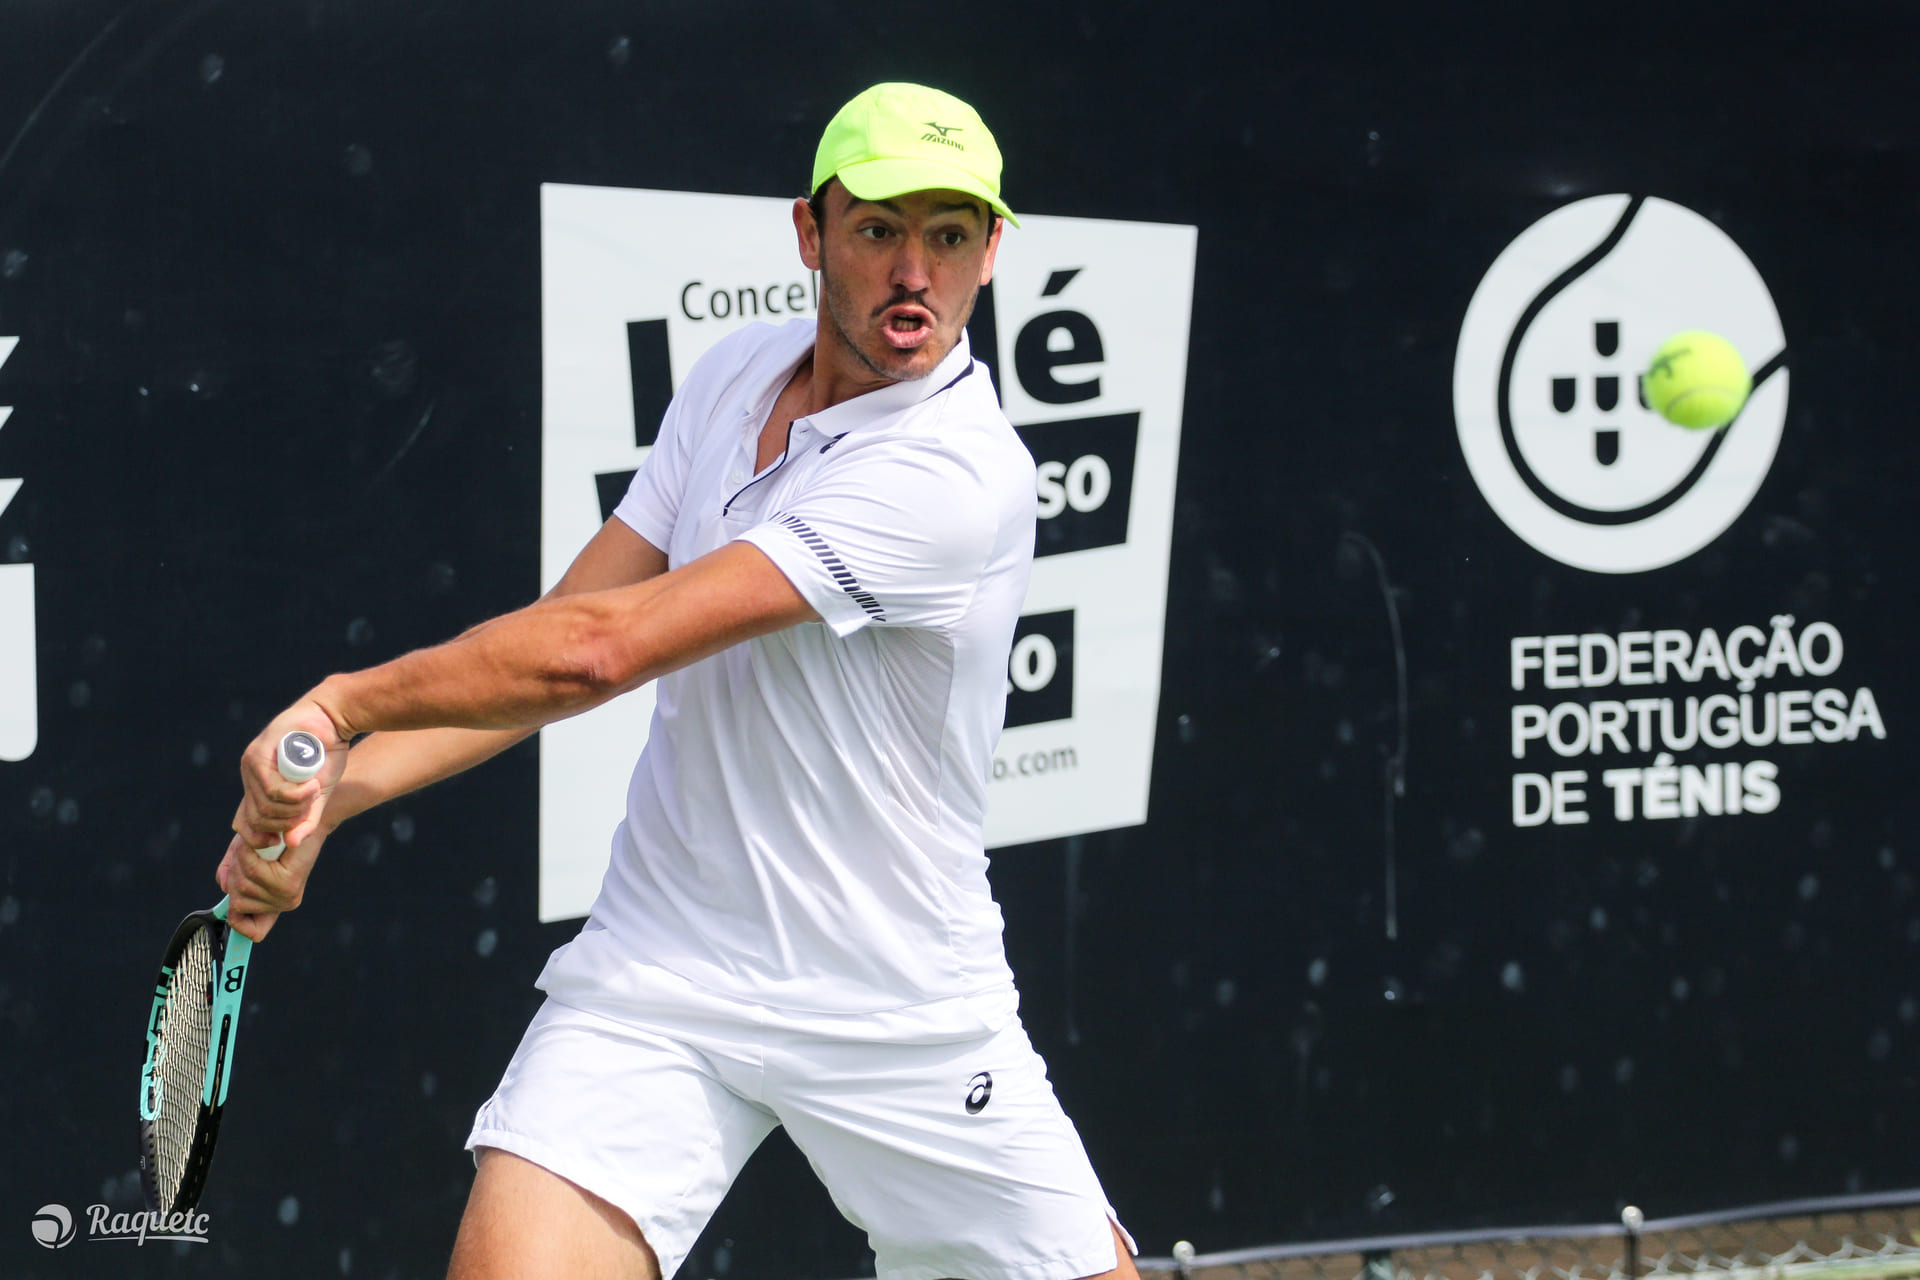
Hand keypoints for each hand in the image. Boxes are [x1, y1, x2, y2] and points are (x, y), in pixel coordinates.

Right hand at [216, 824, 330, 941]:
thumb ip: (231, 874)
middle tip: (246, 854)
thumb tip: (224, 887)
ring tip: (252, 848)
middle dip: (232, 874)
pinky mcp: (288, 882)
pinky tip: (256, 847)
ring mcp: (286, 895)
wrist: (305, 818)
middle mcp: (283, 903)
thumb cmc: (274, 837)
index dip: (240, 924)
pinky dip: (246, 855)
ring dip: (239, 862)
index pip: (255, 932)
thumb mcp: (245, 859)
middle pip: (236, 901)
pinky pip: (252, 872)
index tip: (235, 910)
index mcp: (275, 903)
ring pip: (241, 886)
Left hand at [233, 698, 350, 853]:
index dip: (261, 837)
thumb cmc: (326, 755)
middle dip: (288, 821)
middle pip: (257, 818)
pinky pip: (271, 789)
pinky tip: (311, 786)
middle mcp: (250, 776)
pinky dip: (295, 794)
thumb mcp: (316, 795)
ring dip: (295, 806)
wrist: (332, 720)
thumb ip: (305, 819)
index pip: (246, 823)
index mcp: (258, 787)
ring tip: (314, 791)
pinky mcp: (260, 754)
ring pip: (265, 805)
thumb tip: (291, 844)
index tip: (283, 839)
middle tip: (310, 806)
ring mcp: (251, 764)